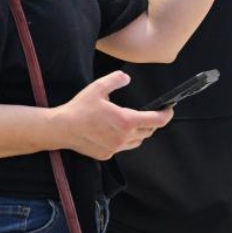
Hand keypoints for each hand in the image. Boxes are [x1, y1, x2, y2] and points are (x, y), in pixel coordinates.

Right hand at [52, 71, 173, 159]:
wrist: (61, 128)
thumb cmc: (79, 109)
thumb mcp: (98, 88)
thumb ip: (115, 80)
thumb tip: (126, 78)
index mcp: (125, 121)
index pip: (156, 121)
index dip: (166, 115)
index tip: (169, 109)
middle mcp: (123, 137)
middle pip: (148, 131)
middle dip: (152, 122)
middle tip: (151, 113)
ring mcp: (115, 148)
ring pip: (137, 141)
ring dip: (139, 132)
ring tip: (133, 122)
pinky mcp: (106, 154)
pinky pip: (123, 148)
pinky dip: (125, 140)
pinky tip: (116, 131)